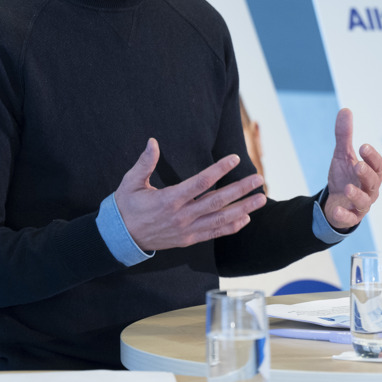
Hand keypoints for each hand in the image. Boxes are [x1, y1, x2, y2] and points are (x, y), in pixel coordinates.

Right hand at [114, 139, 266, 250]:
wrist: (120, 238)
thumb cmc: (126, 206)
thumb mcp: (130, 182)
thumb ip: (144, 163)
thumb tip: (152, 142)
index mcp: (169, 199)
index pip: (201, 183)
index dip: (220, 170)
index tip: (235, 159)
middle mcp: (181, 216)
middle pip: (217, 201)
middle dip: (240, 189)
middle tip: (259, 179)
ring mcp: (186, 230)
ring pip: (220, 219)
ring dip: (243, 209)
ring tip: (261, 199)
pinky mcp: (188, 240)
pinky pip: (214, 234)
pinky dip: (231, 227)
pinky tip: (246, 218)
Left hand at [323, 108, 381, 230]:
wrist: (335, 201)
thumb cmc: (345, 177)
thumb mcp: (342, 155)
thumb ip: (344, 136)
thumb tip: (345, 109)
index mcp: (371, 174)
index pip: (378, 165)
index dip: (372, 156)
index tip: (363, 146)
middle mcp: (370, 190)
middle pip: (373, 182)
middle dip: (367, 174)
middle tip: (358, 165)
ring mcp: (361, 205)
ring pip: (364, 202)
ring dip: (357, 195)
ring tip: (348, 187)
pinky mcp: (350, 218)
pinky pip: (350, 219)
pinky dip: (344, 214)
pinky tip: (336, 208)